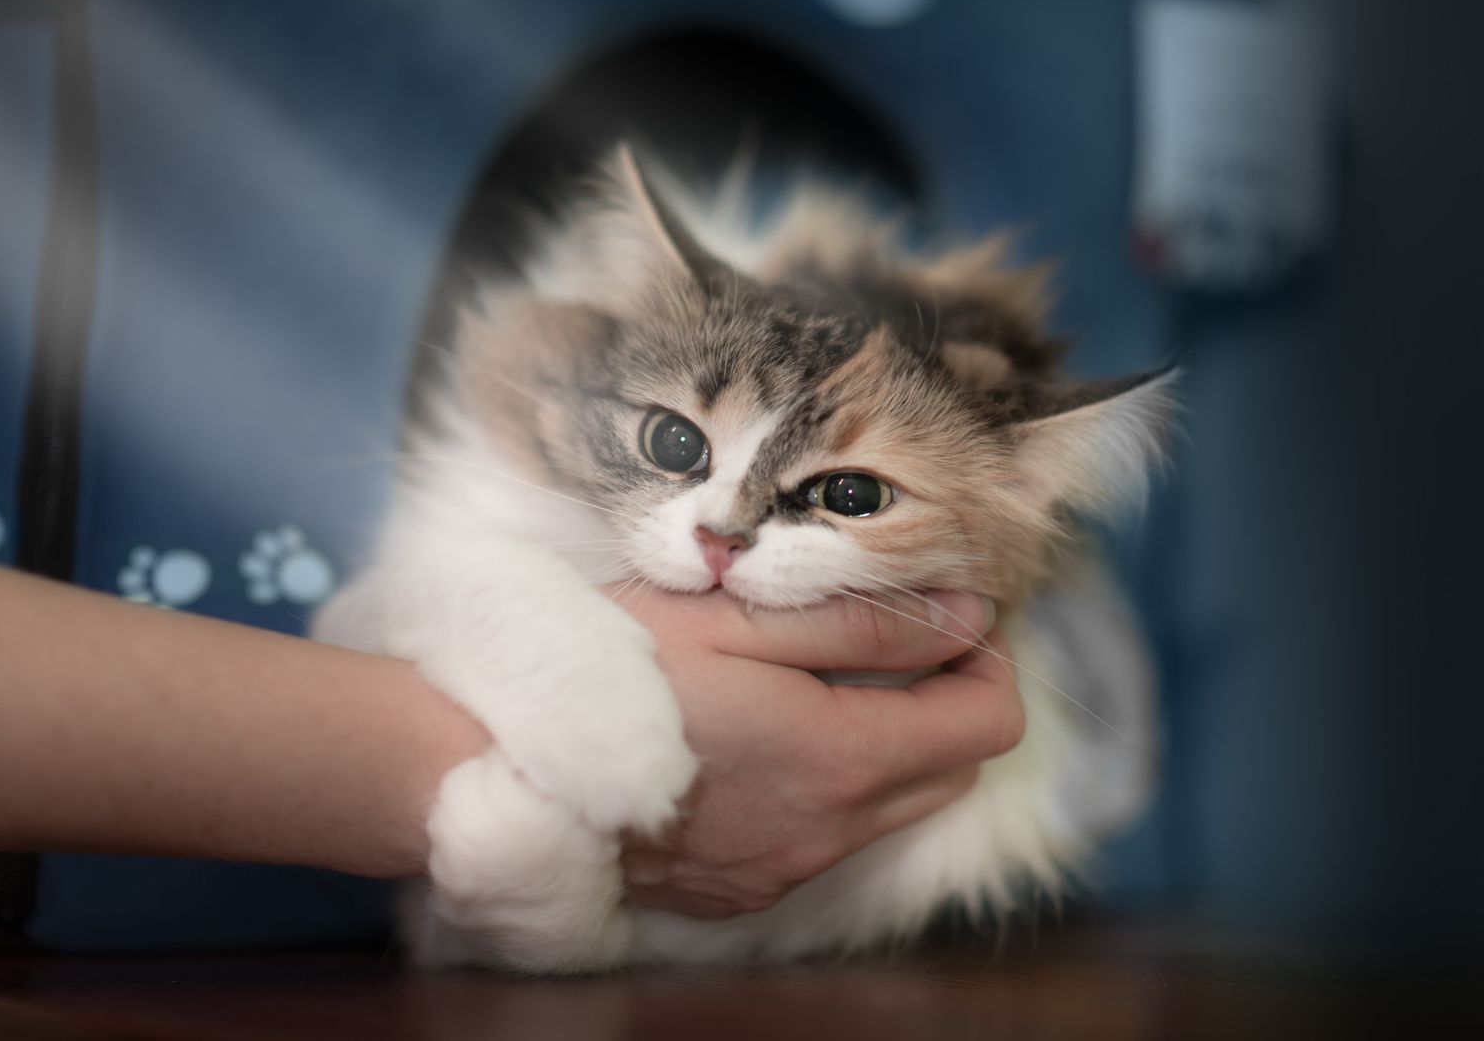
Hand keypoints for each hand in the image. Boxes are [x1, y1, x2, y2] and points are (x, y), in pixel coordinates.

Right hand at [606, 587, 1022, 918]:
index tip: (944, 615)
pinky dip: (827, 786)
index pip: (988, 722)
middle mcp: (830, 830)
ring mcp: (786, 867)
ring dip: (885, 744)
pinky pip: (825, 836)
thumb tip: (964, 609)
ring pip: (889, 807)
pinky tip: (760, 737)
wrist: (510, 767)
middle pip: (950, 770)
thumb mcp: (741, 618)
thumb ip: (864, 619)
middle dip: (944, 701)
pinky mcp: (745, 887)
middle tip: (888, 638)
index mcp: (843, 758)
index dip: (986, 660)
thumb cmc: (616, 670)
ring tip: (814, 681)